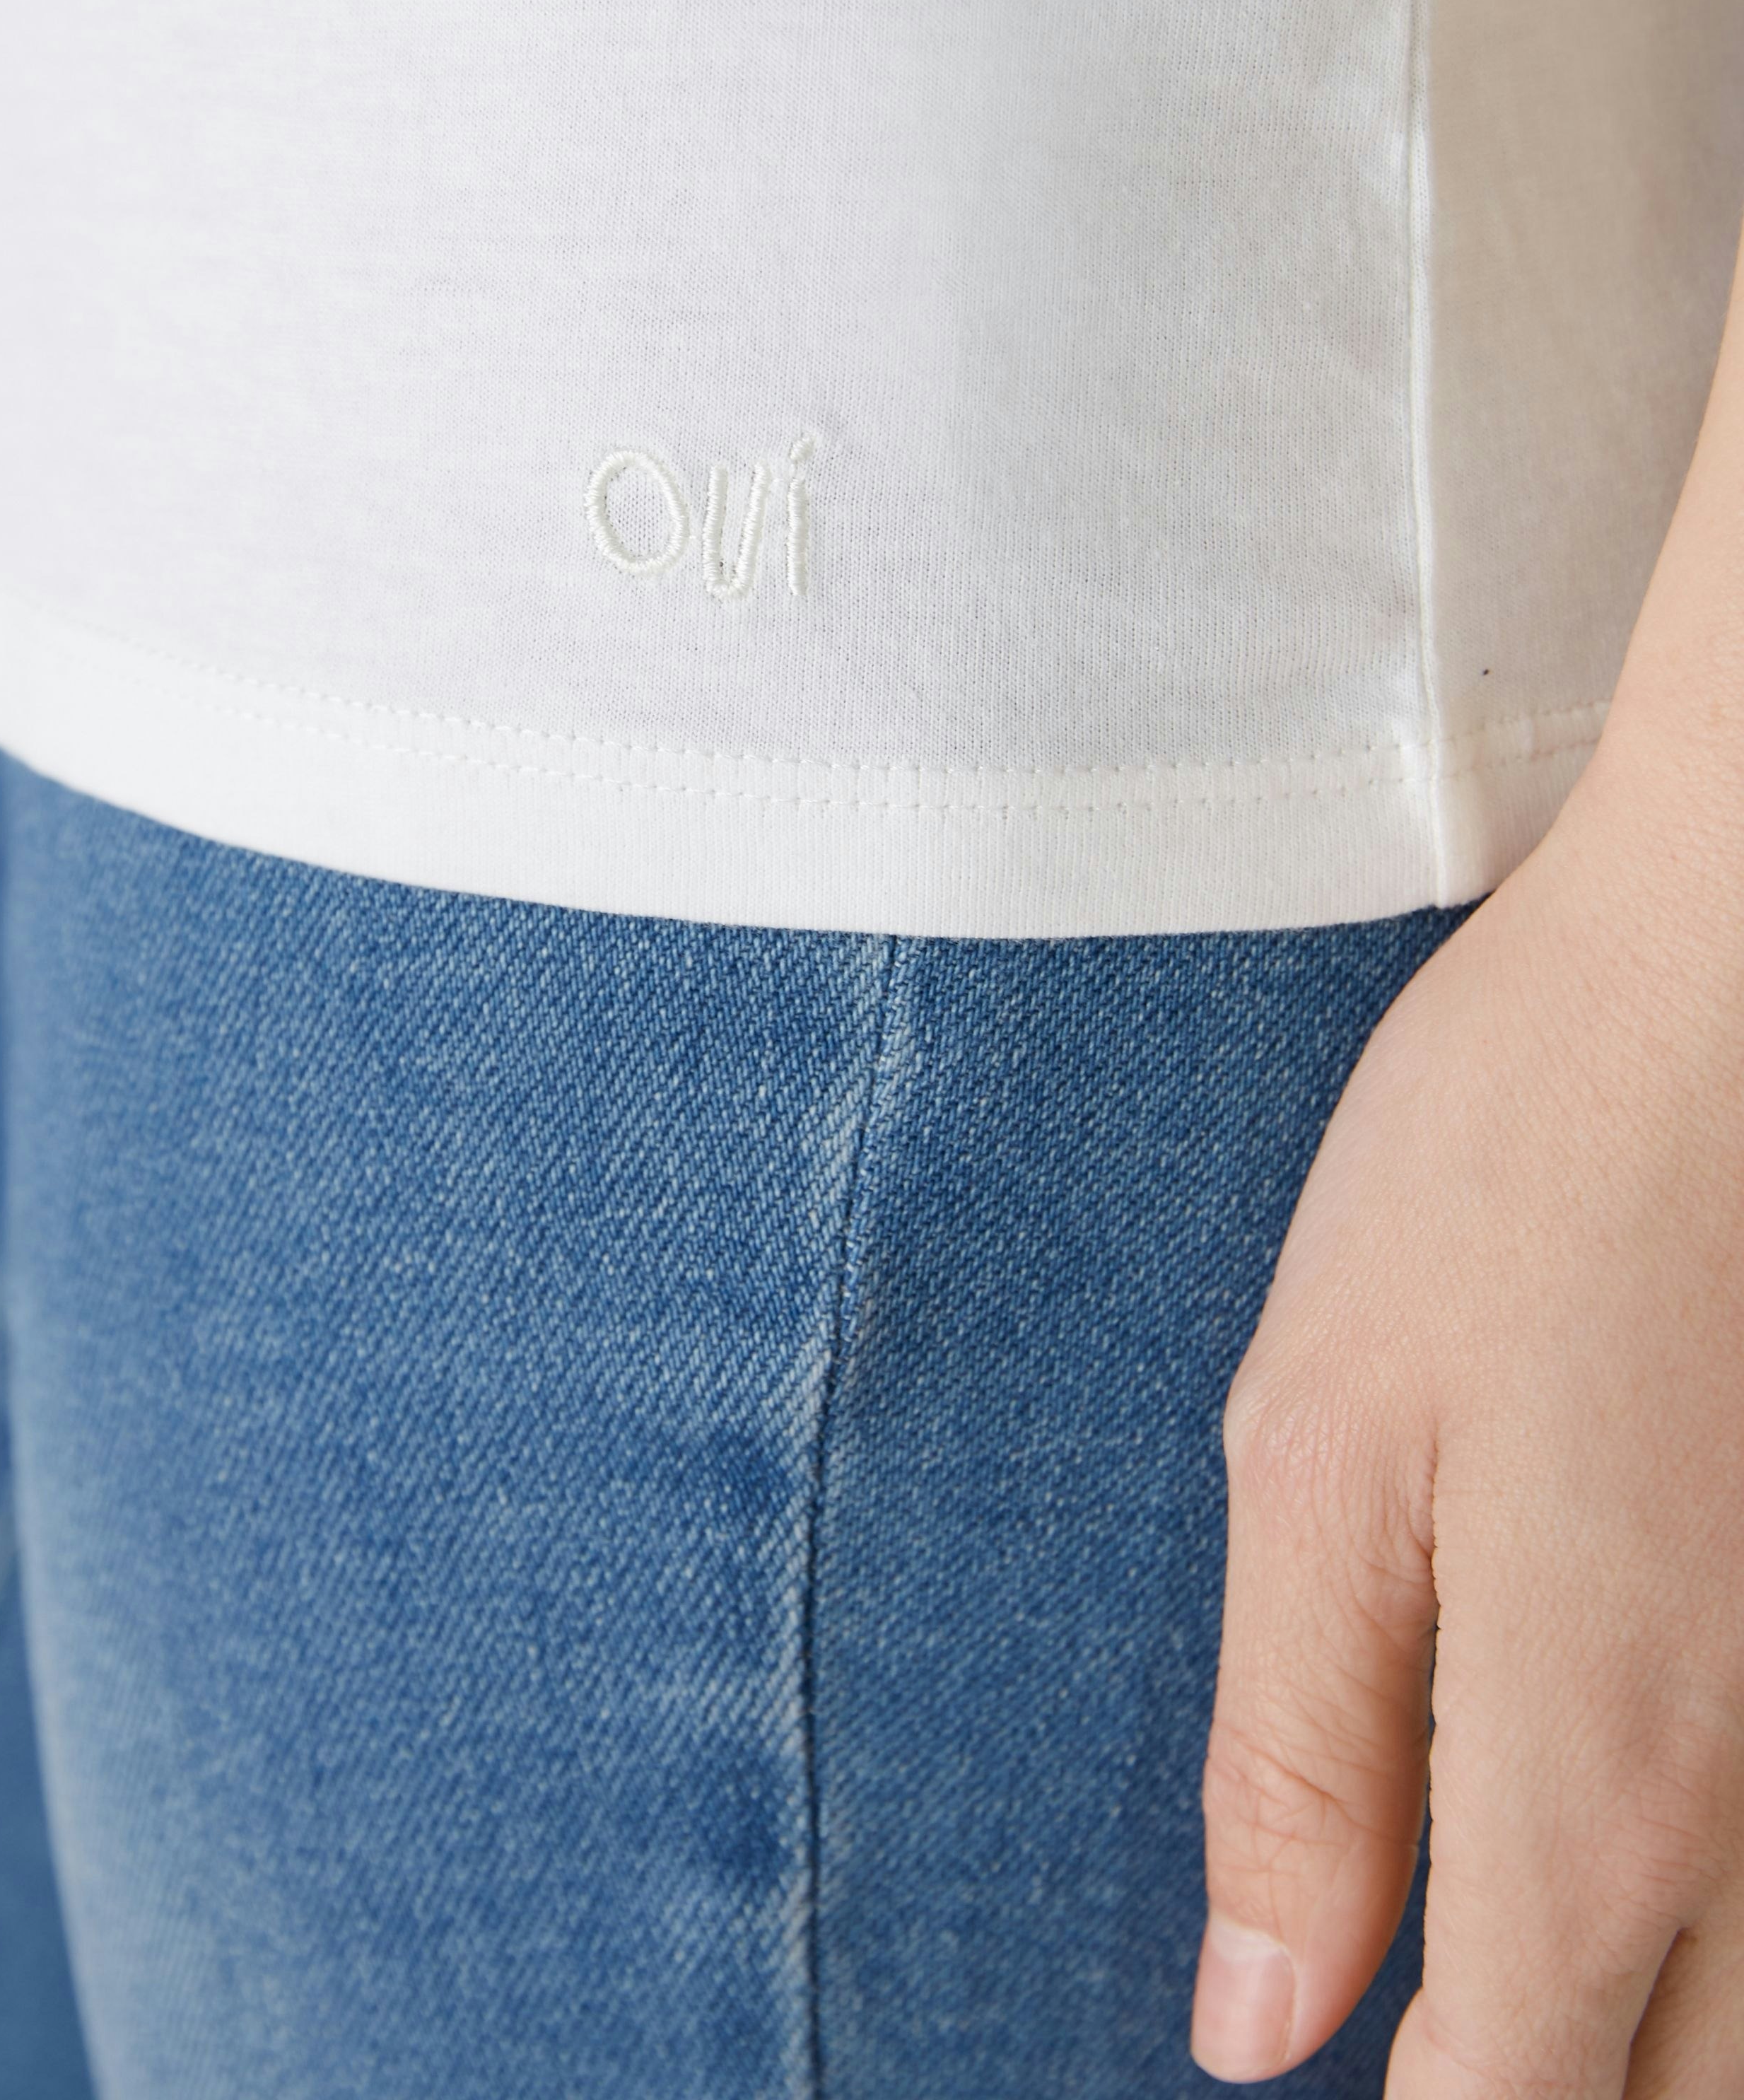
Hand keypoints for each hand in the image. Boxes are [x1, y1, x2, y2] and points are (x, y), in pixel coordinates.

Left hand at [1190, 751, 1743, 2092]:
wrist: (1732, 967)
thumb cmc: (1509, 1175)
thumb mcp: (1325, 1451)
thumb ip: (1300, 1758)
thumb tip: (1256, 2023)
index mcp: (1594, 1777)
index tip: (1329, 2074)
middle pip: (1672, 2095)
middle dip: (1547, 2089)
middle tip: (1431, 2006)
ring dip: (1653, 2020)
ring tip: (1518, 1931)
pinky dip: (1727, 1901)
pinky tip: (1646, 1812)